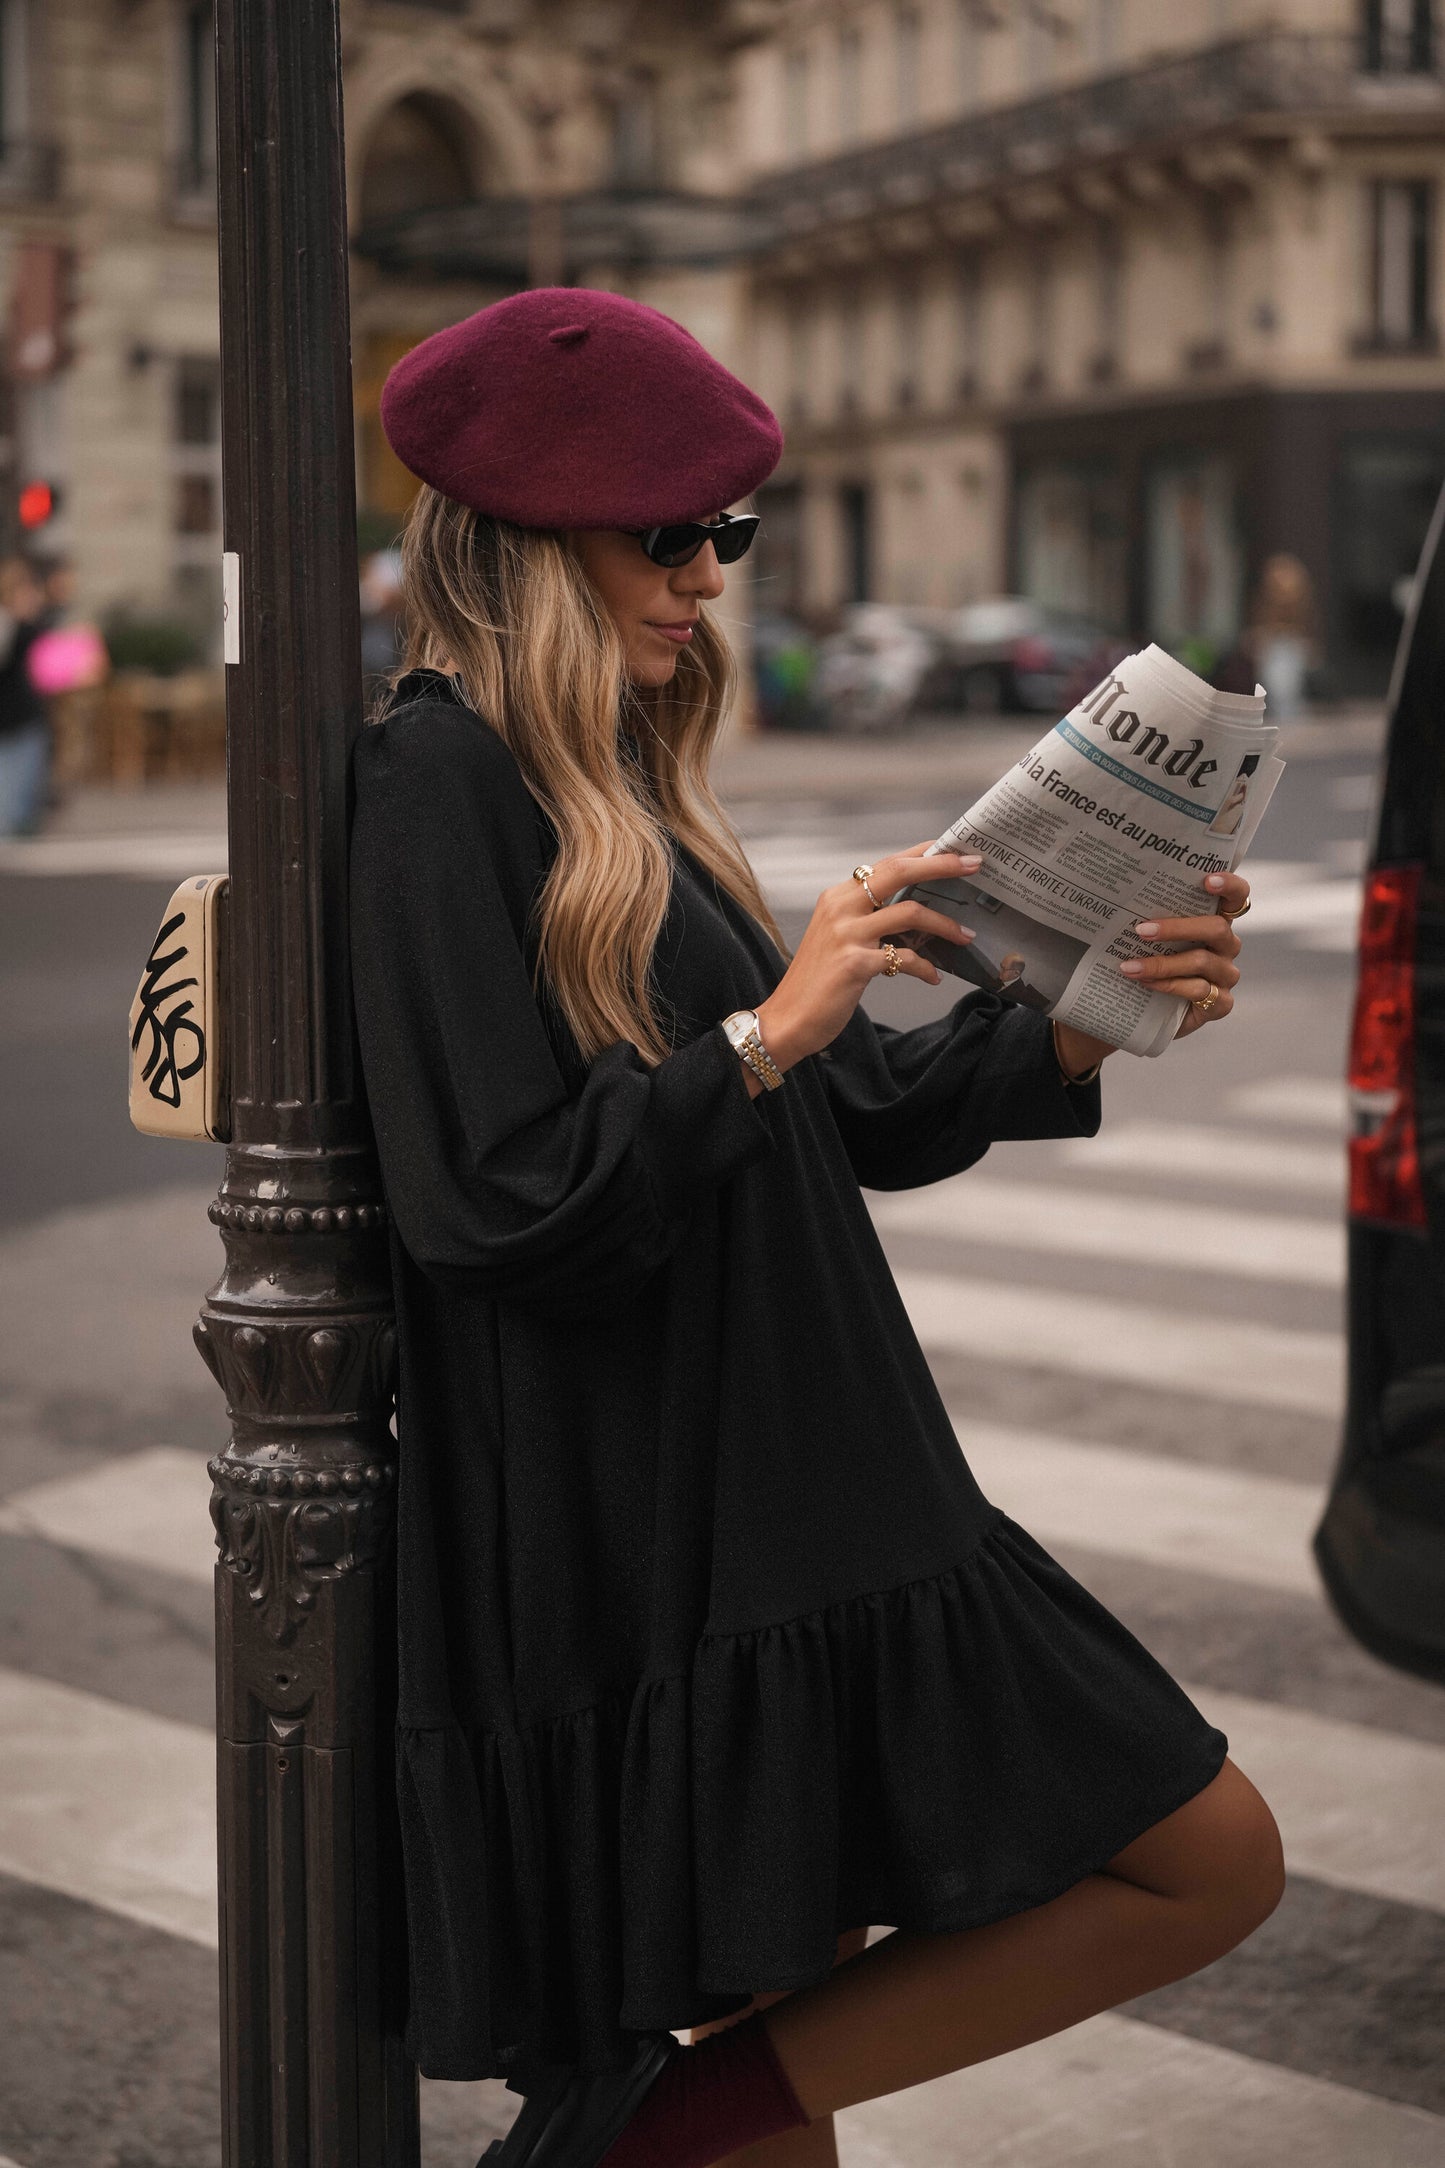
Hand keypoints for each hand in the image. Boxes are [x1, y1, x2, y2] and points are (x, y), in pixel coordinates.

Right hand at [754, 842, 980, 1071]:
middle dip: (941, 866)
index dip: (924, 853)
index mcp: (838, 896)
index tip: (955, 849)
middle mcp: (841, 907)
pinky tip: (934, 977)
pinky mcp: (855, 964)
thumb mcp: (840, 938)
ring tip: (965, 936)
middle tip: (974, 866)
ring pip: (910, 914)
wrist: (787, 1019)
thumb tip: (915, 911)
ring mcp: (847, 934)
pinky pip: (904, 959)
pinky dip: (925, 967)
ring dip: (944, 925)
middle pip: (899, 872)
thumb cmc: (819, 982)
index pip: (887, 863)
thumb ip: (869, 919)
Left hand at [1119, 869, 1248, 1041]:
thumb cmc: (1155, 965)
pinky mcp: (1221, 1003)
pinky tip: (1146, 983)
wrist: (1154, 1011)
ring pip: (1202, 961)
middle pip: (1216, 928)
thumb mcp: (1155, 941)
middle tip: (1142, 930)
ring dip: (1162, 963)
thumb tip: (1119, 901)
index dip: (1230, 885)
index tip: (1207, 880)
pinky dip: (1169, 986)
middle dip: (1177, 928)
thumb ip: (1152, 921)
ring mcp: (1227, 975)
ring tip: (1129, 966)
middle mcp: (1227, 947)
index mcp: (1216, 923)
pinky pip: (1198, 990)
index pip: (1237, 898)